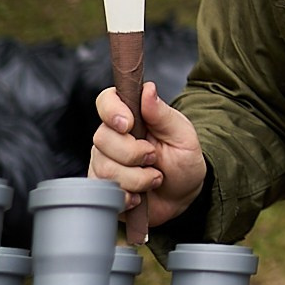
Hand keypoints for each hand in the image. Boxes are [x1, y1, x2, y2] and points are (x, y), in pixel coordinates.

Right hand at [90, 82, 207, 228]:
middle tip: (154, 157)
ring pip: (105, 168)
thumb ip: (162, 114)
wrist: (183, 196)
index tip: (128, 124)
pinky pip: (103, 192)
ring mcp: (104, 162)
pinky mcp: (102, 188)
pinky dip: (127, 196)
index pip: (106, 101)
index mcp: (131, 117)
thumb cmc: (183, 161)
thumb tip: (148, 89)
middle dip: (133, 153)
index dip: (111, 110)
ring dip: (137, 178)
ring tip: (154, 178)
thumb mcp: (182, 135)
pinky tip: (140, 195)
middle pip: (102, 138)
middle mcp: (112, 137)